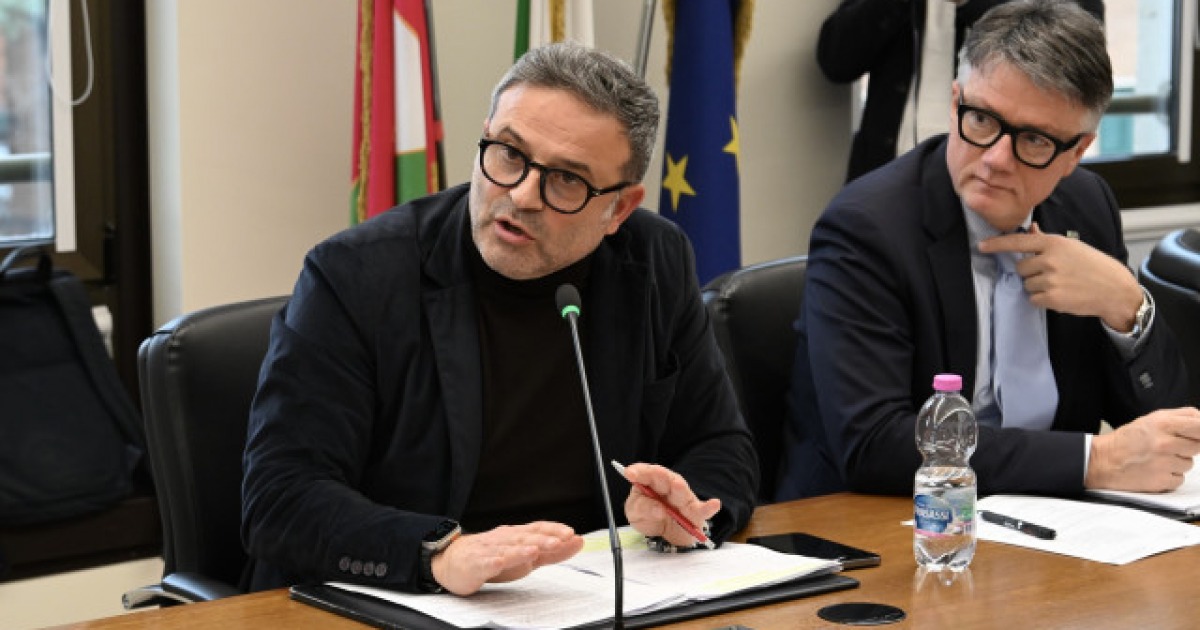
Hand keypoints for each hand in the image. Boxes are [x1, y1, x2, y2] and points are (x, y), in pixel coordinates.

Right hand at [431, 521, 582, 595]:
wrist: (453, 561)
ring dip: (521, 549)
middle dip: (542, 539)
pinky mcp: (474, 564)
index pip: (538, 528)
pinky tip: (500, 562)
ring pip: (506, 549)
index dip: (554, 530)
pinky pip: (484, 563)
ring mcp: (489, 550)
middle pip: (524, 537)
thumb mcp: (527, 556)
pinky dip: (492, 562)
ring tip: (535, 550)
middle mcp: (504, 539)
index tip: (571, 533)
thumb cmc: (494, 557)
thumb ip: (552, 552)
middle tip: (559, 540)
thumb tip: (577, 542)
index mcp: (517, 536)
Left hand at [621, 462, 720, 547]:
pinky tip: (714, 504)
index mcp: (651, 482)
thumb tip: (658, 509)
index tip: (629, 473)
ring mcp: (683, 499)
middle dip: (660, 476)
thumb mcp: (636, 513)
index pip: (646, 473)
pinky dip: (709, 507)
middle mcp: (669, 487)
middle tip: (654, 474)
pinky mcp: (695, 513)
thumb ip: (642, 508)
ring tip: (677, 486)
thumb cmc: (648, 515)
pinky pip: (703, 510)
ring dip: (680, 489)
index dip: (638, 471)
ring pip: (683, 492)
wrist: (664, 533)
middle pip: (665, 478)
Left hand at [977, 222, 1142, 330]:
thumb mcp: (1071, 247)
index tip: (982, 245)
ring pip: (1026, 285)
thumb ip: (1046, 240)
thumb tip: (1030, 229)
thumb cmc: (1093, 265)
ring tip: (1060, 284)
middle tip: (1053, 273)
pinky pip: (1033, 299)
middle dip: (1031, 272)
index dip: (997, 244)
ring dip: (1038, 287)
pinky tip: (1060, 295)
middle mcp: (1050, 259)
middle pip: (1020, 268)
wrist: (1114, 289)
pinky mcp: (1052, 298)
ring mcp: (1050, 279)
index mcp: (1054, 243)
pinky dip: (1043, 300)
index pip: (1018, 242)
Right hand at [1085, 408, 1199, 491]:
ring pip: (1189, 464)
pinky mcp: (1162, 481)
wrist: (1103, 461)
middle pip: (1197, 446)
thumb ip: (1181, 416)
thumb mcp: (1152, 419)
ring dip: (1177, 462)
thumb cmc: (1127, 440)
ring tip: (1158, 458)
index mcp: (1163, 424)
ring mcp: (1164, 463)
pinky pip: (1179, 479)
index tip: (1197, 434)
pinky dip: (1170, 476)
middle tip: (1167, 446)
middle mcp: (1165, 443)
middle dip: (1185, 447)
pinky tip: (1155, 470)